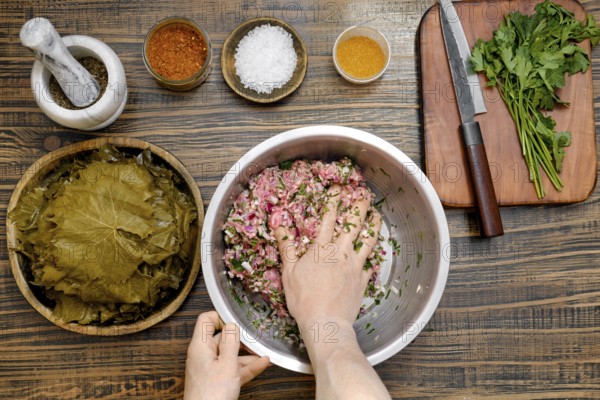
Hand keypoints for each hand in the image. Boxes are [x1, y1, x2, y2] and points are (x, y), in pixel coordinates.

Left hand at [184, 311, 269, 399]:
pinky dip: (247, 367)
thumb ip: (231, 342)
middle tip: (256, 337)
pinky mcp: (218, 382)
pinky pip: (234, 369)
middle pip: (222, 338)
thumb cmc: (212, 394)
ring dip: (248, 354)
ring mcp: (211, 369)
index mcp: (201, 346)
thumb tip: (232, 324)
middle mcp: (204, 355)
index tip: (237, 320)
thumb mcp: (226, 364)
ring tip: (265, 352)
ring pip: (230, 355)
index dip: (221, 317)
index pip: (206, 320)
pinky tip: (264, 363)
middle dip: (240, 338)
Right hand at [274, 184, 381, 330]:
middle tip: (364, 195)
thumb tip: (278, 225)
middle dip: (359, 207)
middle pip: (353, 224)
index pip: (328, 218)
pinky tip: (376, 253)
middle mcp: (341, 252)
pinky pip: (370, 264)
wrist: (326, 322)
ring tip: (377, 215)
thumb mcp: (289, 271)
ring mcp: (355, 266)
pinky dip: (373, 256)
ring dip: (373, 226)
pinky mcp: (363, 280)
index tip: (337, 188)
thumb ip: (287, 247)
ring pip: (368, 240)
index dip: (333, 200)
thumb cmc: (303, 299)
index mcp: (321, 248)